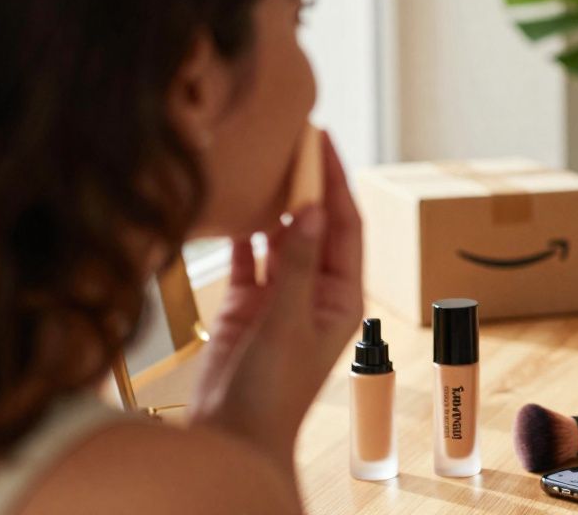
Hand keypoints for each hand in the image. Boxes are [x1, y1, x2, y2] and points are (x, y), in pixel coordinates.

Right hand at [189, 132, 363, 469]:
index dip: (335, 182)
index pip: (345, 225)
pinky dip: (243, 235)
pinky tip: (237, 209)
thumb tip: (312, 211)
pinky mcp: (246, 306)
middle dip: (308, 184)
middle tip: (295, 139)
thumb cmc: (273, 392)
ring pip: (282, 238)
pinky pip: (249, 260)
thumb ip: (298, 266)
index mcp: (342, 296)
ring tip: (267, 162)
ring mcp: (281, 298)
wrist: (232, 437)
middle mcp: (316, 292)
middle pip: (316, 225)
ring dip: (276, 205)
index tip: (323, 143)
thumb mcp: (288, 323)